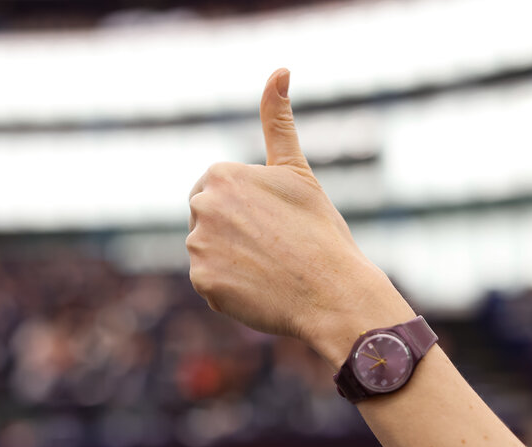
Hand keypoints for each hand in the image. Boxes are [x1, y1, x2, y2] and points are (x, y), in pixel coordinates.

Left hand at [187, 69, 413, 367]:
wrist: (332, 291)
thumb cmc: (319, 230)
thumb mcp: (297, 170)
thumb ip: (278, 122)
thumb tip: (280, 70)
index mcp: (220, 175)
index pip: (215, 190)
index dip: (246, 206)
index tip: (272, 220)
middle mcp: (202, 207)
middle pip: (208, 219)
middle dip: (232, 230)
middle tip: (273, 245)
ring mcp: (199, 247)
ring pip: (209, 251)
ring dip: (231, 259)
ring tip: (270, 268)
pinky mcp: (202, 283)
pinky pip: (211, 282)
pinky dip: (230, 288)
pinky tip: (260, 289)